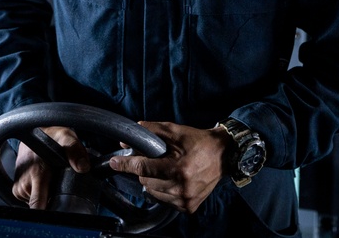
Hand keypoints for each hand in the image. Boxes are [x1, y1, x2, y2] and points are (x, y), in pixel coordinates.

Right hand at [12, 126, 90, 208]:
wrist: (34, 132)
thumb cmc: (52, 137)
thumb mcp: (67, 138)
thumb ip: (75, 151)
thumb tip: (83, 167)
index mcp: (36, 174)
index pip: (37, 205)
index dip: (50, 212)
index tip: (59, 210)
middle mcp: (25, 183)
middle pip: (41, 206)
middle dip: (52, 201)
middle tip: (60, 186)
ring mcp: (19, 187)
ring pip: (36, 203)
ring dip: (46, 196)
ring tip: (51, 181)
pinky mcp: (16, 189)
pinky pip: (30, 199)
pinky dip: (38, 194)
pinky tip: (44, 182)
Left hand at [108, 121, 230, 213]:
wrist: (223, 155)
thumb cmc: (199, 142)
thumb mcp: (176, 131)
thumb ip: (152, 131)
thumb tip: (129, 134)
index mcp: (179, 168)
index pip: (143, 168)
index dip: (126, 164)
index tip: (114, 162)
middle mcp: (182, 187)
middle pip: (146, 182)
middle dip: (144, 170)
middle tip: (152, 160)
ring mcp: (185, 199)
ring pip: (153, 193)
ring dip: (153, 181)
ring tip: (164, 170)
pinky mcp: (189, 207)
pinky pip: (165, 201)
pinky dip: (163, 191)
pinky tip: (172, 180)